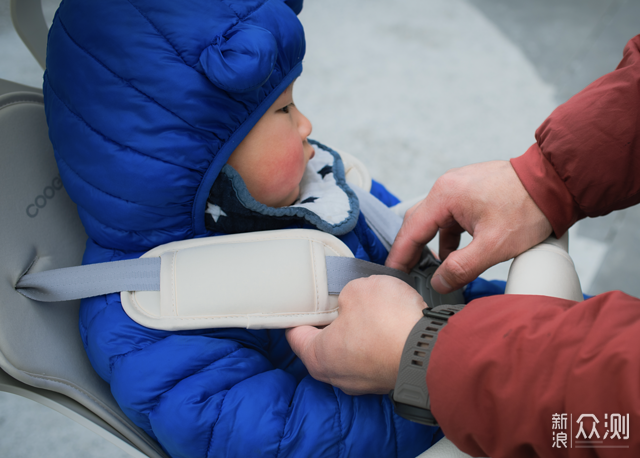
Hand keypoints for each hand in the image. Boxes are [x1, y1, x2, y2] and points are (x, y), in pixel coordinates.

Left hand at [286, 275, 424, 394]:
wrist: (432, 348)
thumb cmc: (389, 324)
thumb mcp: (357, 289)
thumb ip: (345, 293)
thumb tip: (350, 299)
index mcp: (318, 357)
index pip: (296, 334)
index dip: (300, 312)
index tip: (304, 301)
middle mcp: (338, 376)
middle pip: (324, 343)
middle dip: (332, 320)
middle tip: (340, 299)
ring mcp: (364, 382)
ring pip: (352, 350)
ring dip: (358, 330)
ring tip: (369, 308)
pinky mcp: (387, 379)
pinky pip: (375, 356)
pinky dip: (378, 340)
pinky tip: (388, 322)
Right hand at [386, 161, 551, 292]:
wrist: (556, 183)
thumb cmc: (529, 208)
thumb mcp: (493, 246)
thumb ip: (461, 268)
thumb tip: (439, 283)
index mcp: (445, 196)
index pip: (411, 230)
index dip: (400, 255)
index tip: (393, 273)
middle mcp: (446, 186)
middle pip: (418, 223)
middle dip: (412, 250)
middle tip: (407, 273)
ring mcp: (458, 186)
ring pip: (435, 220)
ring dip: (434, 244)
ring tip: (438, 268)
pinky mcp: (471, 190)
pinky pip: (450, 215)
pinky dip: (449, 235)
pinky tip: (458, 252)